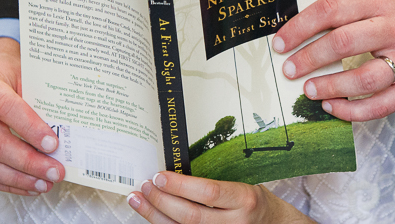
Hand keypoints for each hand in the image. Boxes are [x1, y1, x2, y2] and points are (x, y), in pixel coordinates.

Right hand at [0, 37, 64, 194]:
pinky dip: (8, 184)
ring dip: (19, 178)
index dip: (29, 127)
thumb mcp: (22, 74)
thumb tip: (64, 130)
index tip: (53, 144)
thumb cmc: (7, 75)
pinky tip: (31, 186)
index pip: (4, 107)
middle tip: (56, 171)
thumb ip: (37, 98)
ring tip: (46, 183)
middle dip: (28, 161)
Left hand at [127, 172, 314, 223]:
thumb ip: (214, 185)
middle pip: (190, 216)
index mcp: (244, 198)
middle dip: (162, 201)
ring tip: (139, 201)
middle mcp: (235, 222)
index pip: (208, 192)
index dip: (180, 185)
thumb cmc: (254, 203)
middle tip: (145, 187)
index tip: (159, 176)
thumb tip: (174, 175)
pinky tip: (154, 217)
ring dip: (156, 216)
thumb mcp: (242, 186)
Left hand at [272, 0, 394, 121]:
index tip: (280, 42)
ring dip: (330, 87)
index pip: (331, 9)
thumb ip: (345, 8)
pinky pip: (382, 105)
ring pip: (364, 79)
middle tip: (289, 69)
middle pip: (344, 43)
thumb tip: (299, 31)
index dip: (300, 27)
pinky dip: (354, 111)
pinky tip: (333, 107)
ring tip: (308, 90)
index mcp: (380, 0)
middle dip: (309, 58)